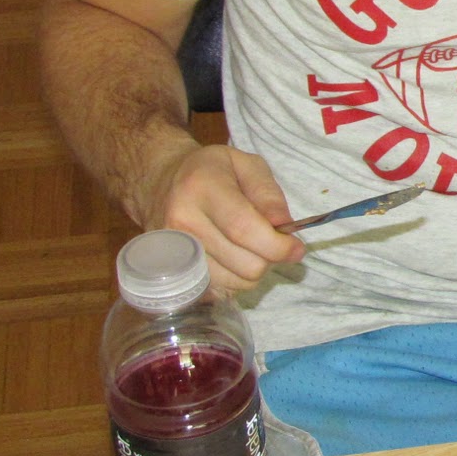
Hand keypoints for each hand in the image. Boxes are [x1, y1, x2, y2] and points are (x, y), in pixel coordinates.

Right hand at [140, 141, 305, 293]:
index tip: (296, 248)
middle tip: (274, 243)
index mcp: (201, 187)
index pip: (244, 229)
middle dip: (270, 257)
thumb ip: (268, 193)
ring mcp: (173, 252)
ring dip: (254, 269)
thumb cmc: (211, 171)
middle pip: (243, 263)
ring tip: (250, 246)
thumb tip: (284, 226)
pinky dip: (236, 279)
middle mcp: (182, 223)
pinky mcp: (173, 273)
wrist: (160, 183)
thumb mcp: (246, 164)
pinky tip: (233, 257)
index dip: (276, 245)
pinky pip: (220, 290)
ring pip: (235, 282)